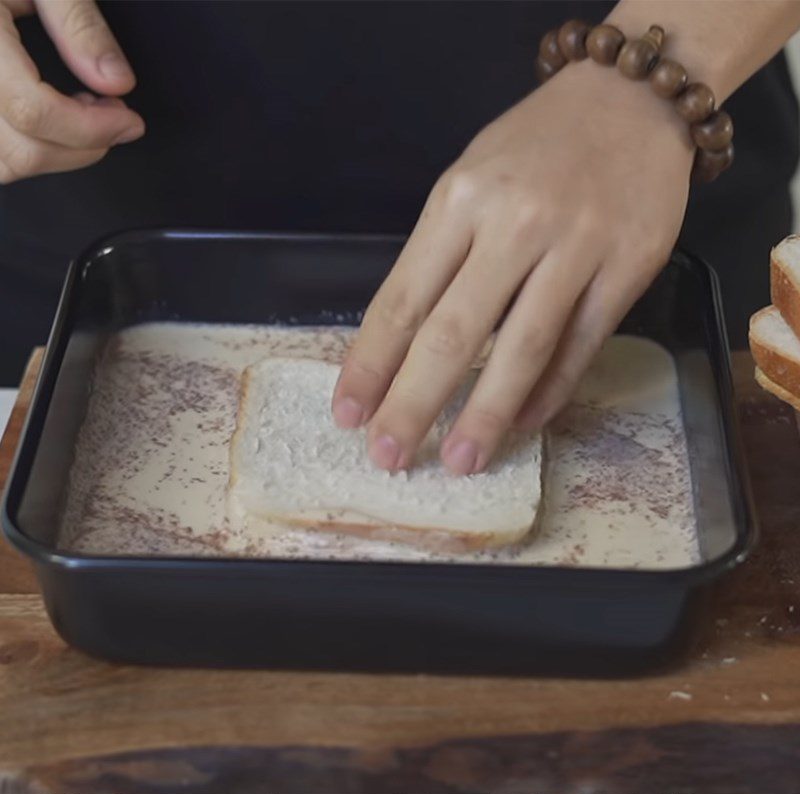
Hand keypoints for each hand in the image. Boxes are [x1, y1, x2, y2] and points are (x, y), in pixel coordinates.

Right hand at [0, 0, 142, 182]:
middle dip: (82, 145)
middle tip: (112, 115)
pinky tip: (51, 121)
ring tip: (80, 114)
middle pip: (22, 151)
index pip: (32, 111)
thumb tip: (117, 81)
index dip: (92, 128)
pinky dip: (27, 152)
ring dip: (54, 154)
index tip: (128, 120)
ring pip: (5, 165)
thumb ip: (78, 23)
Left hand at [332, 59, 693, 473]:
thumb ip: (441, 255)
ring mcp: (576, 248)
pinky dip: (549, 391)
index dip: (371, 364)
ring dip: (486, 413)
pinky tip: (523, 424)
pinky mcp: (628, 268)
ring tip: (460, 461)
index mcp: (459, 201)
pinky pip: (581, 345)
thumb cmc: (535, 145)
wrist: (633, 99)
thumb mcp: (469, 180)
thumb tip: (410, 344)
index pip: (402, 300)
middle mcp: (514, 225)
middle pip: (452, 333)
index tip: (347, 414)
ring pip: (522, 349)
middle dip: (413, 403)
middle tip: (388, 457)